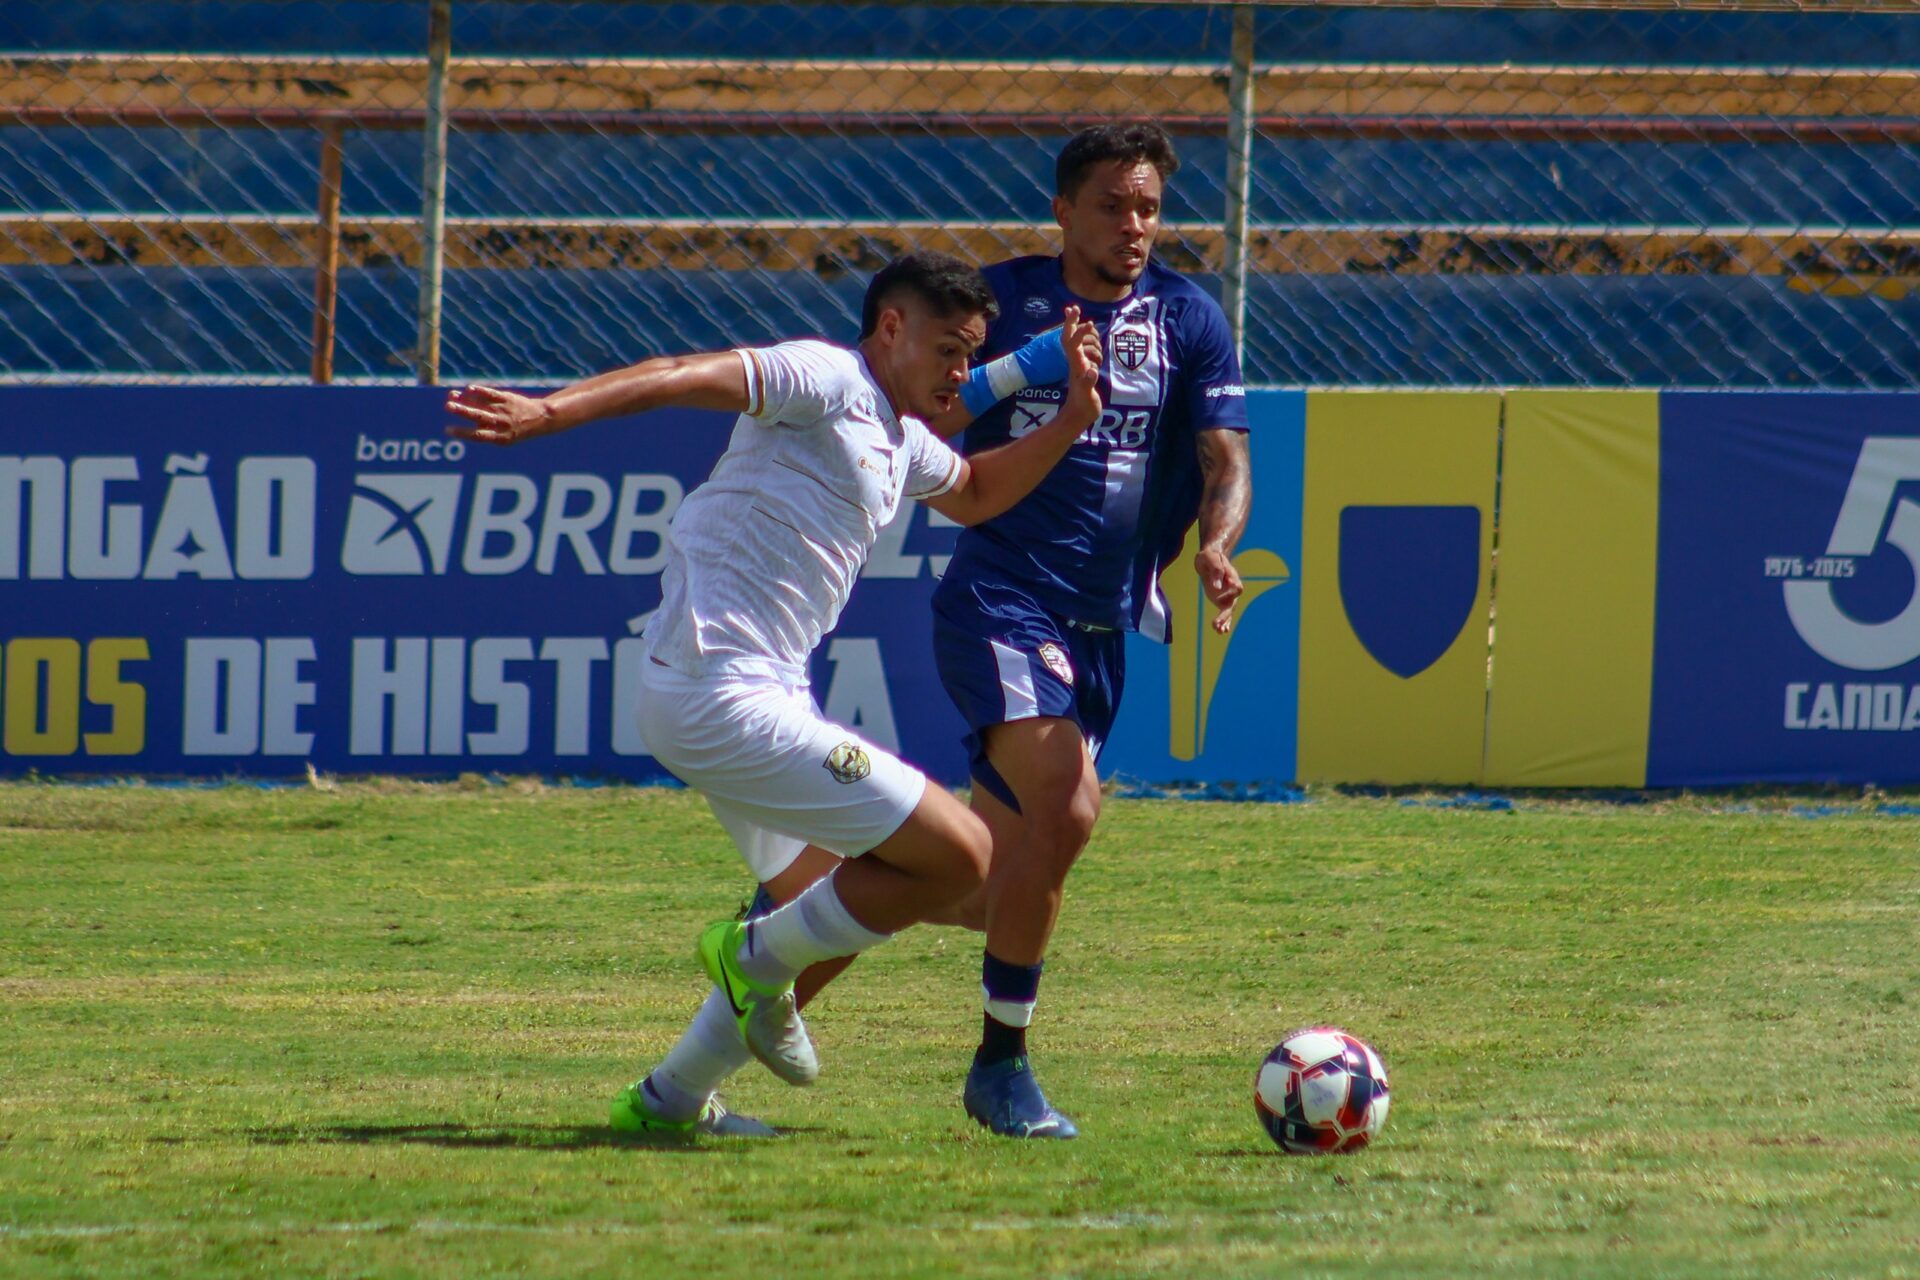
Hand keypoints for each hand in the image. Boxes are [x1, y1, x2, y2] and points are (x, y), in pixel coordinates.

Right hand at [445, 384, 557, 444]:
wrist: (541, 418)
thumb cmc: (515, 428)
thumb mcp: (503, 435)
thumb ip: (483, 427)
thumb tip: (460, 413)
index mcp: (501, 438)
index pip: (478, 436)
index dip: (462, 433)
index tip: (448, 430)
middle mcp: (502, 425)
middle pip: (479, 418)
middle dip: (463, 413)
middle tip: (448, 407)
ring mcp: (505, 411)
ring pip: (484, 406)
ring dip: (467, 401)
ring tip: (452, 396)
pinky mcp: (509, 399)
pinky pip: (493, 395)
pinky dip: (481, 392)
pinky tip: (469, 389)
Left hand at [1059, 305, 1101, 419]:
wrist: (1077, 416)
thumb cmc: (1082, 407)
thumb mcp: (1087, 396)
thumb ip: (1088, 383)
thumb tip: (1091, 371)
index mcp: (1076, 365)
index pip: (1072, 343)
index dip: (1078, 331)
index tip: (1089, 322)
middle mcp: (1076, 362)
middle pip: (1070, 338)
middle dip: (1072, 322)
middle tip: (1074, 307)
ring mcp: (1079, 365)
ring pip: (1076, 342)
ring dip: (1080, 330)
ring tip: (1085, 321)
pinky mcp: (1084, 369)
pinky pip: (1082, 350)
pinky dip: (1085, 341)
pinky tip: (1090, 338)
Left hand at [1194, 546, 1242, 633]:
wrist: (1209, 559)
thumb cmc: (1211, 557)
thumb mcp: (1211, 559)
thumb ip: (1216, 571)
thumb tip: (1217, 587)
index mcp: (1233, 577)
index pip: (1237, 588)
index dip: (1231, 593)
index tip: (1219, 595)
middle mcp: (1232, 589)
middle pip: (1233, 604)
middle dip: (1225, 615)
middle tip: (1217, 623)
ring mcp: (1227, 596)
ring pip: (1228, 611)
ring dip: (1224, 621)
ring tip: (1219, 631)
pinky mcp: (1220, 601)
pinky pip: (1223, 613)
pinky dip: (1222, 622)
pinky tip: (1220, 631)